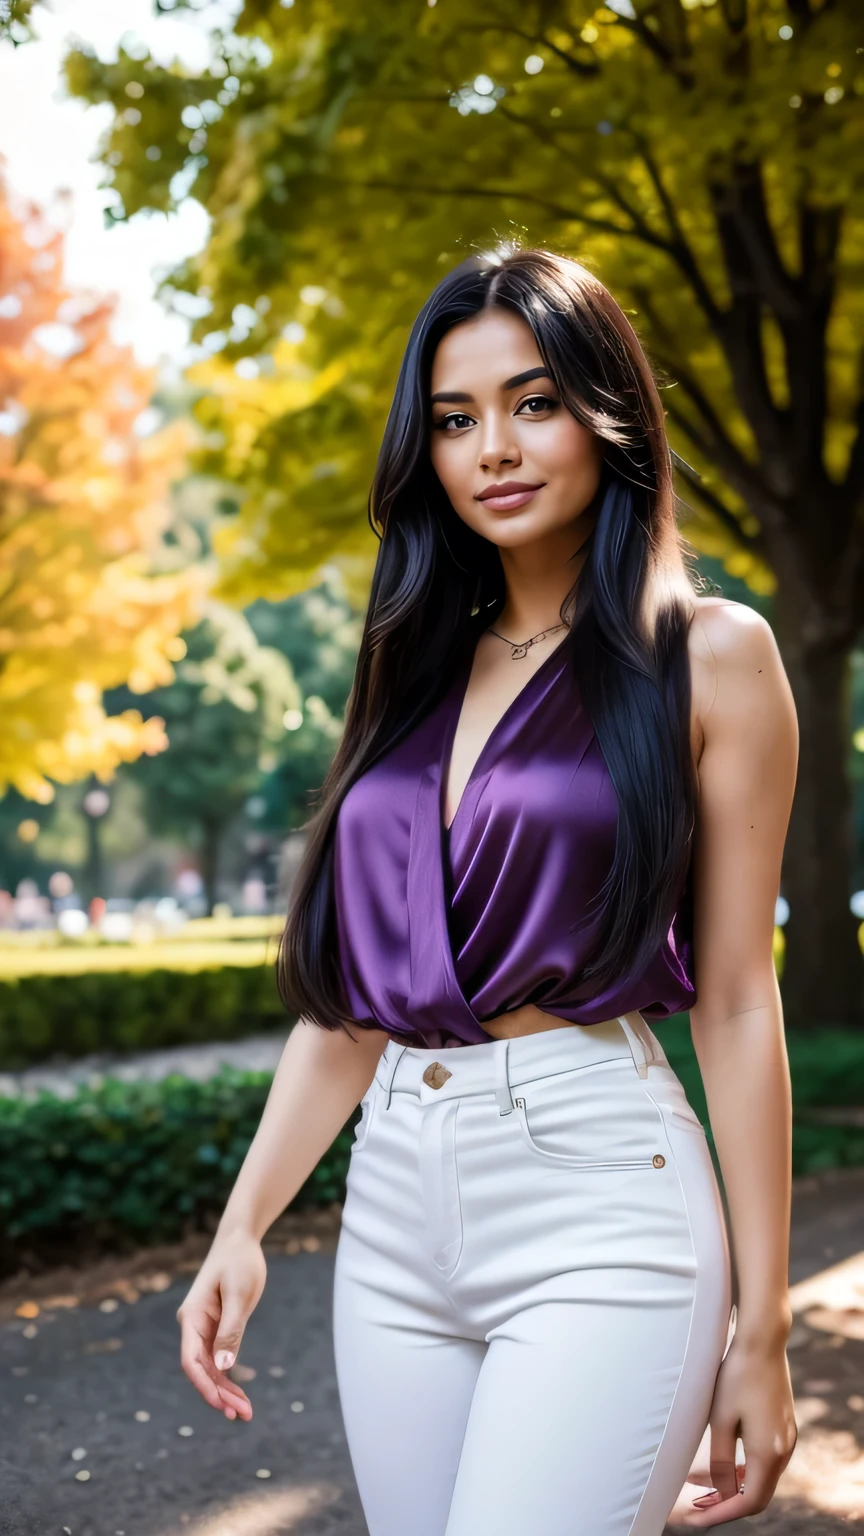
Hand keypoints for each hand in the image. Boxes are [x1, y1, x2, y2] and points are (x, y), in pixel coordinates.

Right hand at [176, 1228, 266, 1421]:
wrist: (240, 1239)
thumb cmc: (239, 1261)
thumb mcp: (240, 1294)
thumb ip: (232, 1329)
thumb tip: (224, 1365)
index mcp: (192, 1317)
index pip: (191, 1361)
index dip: (204, 1386)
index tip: (221, 1406)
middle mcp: (194, 1326)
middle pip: (202, 1370)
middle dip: (220, 1395)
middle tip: (243, 1416)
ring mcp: (205, 1329)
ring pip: (211, 1369)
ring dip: (226, 1391)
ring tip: (245, 1413)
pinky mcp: (218, 1328)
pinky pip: (220, 1359)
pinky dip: (229, 1377)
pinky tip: (240, 1396)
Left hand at [670, 1335, 797, 1526]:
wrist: (762, 1341)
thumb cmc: (736, 1376)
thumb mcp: (720, 1419)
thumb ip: (720, 1459)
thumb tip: (721, 1491)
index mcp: (768, 1453)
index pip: (748, 1502)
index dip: (721, 1514)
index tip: (696, 1519)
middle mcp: (784, 1450)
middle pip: (758, 1495)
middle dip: (727, 1505)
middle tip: (697, 1507)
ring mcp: (787, 1439)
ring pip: (763, 1479)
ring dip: (736, 1488)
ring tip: (704, 1487)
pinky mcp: (784, 1427)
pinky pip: (767, 1462)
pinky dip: (746, 1472)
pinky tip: (725, 1466)